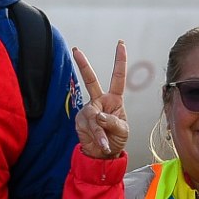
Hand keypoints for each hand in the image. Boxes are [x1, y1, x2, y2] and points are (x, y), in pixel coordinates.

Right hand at [71, 41, 128, 159]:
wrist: (103, 154)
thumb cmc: (116, 139)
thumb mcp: (122, 130)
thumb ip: (113, 122)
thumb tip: (99, 116)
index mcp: (114, 99)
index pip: (118, 78)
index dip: (120, 61)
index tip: (120, 45)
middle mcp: (100, 101)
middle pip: (91, 80)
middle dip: (83, 65)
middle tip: (76, 51)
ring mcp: (89, 110)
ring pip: (93, 116)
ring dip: (100, 131)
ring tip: (105, 142)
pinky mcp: (80, 121)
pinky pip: (89, 127)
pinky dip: (96, 137)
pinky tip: (101, 144)